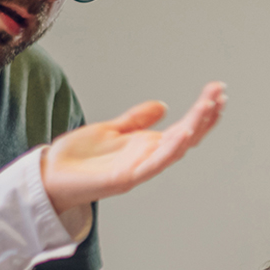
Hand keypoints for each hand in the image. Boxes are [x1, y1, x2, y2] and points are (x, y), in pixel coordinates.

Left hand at [41, 83, 225, 222]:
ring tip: (208, 107)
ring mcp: (138, 169)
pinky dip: (171, 150)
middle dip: (205, 116)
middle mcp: (148, 158)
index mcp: (146, 147)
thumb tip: (163, 105)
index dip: (202, 112)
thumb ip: (136, 120)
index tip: (216, 90)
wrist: (49, 178)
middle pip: (186, 137)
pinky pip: (154, 164)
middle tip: (220, 94)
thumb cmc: (77, 159)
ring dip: (194, 128)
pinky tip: (184, 133)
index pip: (184, 128)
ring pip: (175, 149)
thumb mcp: (110, 130)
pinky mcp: (124, 178)